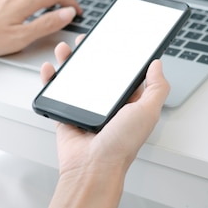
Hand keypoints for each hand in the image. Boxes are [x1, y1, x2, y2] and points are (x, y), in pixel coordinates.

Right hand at [40, 39, 169, 180]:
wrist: (92, 167)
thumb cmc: (121, 145)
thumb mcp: (148, 112)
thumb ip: (157, 87)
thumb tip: (158, 64)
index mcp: (128, 102)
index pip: (124, 73)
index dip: (119, 56)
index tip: (114, 40)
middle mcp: (106, 104)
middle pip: (97, 72)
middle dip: (91, 54)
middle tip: (87, 41)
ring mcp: (85, 108)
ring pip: (75, 78)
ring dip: (69, 61)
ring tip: (66, 49)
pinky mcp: (66, 113)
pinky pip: (56, 92)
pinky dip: (50, 79)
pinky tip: (50, 68)